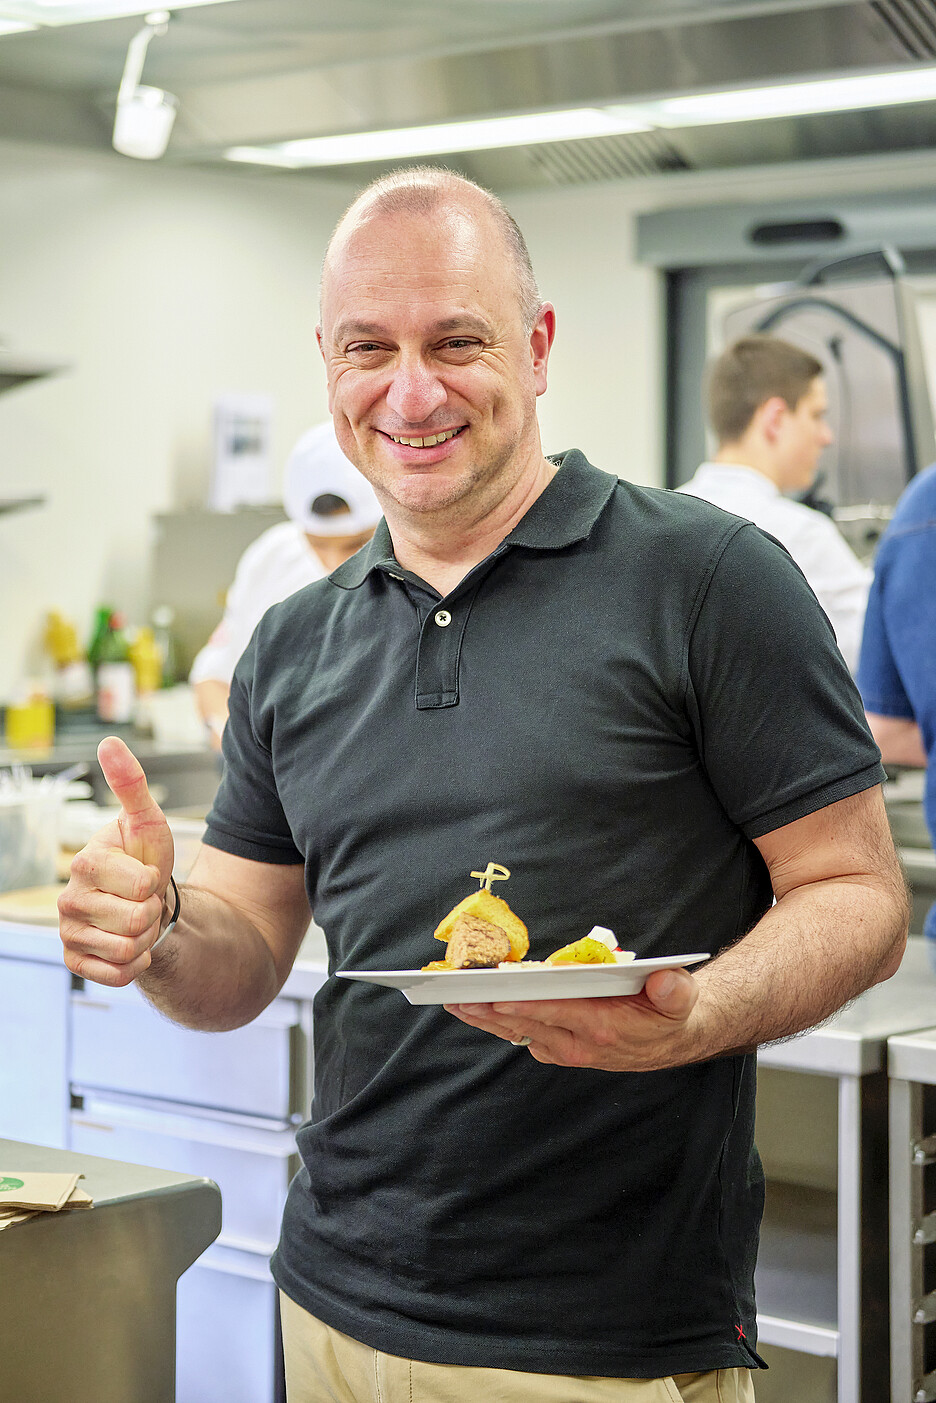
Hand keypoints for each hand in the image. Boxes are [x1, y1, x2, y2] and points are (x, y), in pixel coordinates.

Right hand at [58, 736, 175, 986]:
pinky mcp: (74, 960)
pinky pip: (116, 975)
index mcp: (85, 863)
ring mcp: (69, 931)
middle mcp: (68, 899)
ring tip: (136, 918)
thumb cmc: (145, 857)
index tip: (144, 873)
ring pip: (127, 950)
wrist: (145, 900)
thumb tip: (109, 741)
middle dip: (151, 912)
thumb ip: (131, 784)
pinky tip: (130, 945)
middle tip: (142, 900)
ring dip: (144, 938)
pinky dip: (135, 965)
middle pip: (135, 921)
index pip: (142, 886)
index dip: (155, 882)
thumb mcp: (148, 821)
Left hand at [444, 968, 699, 1070]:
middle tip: (456, 995)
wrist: (669, 1039)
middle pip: (527, 1024)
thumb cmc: (668, 1011)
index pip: (558, 1014)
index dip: (527, 1005)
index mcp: (604, 1028)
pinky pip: (520, 1034)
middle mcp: (579, 1044)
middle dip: (491, 1009)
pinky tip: (474, 1008)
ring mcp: (564, 1048)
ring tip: (453, 1002)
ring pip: (517, 1032)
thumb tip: (665, 980)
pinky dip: (497, 1021)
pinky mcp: (556, 1047)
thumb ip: (674, 990)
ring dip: (485, 1019)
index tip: (497, 996)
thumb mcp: (680, 997)